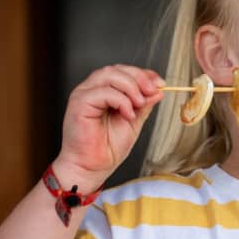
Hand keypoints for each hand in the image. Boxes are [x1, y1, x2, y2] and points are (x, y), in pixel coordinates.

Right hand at [55, 65, 164, 187]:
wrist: (92, 168)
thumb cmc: (107, 149)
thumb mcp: (133, 122)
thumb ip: (144, 105)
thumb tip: (158, 90)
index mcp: (104, 92)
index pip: (123, 72)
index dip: (142, 74)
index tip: (159, 83)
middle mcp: (92, 90)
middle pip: (116, 69)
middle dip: (138, 78)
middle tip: (152, 90)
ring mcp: (83, 95)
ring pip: (109, 75)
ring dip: (130, 87)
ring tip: (139, 104)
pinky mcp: (79, 103)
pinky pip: (103, 92)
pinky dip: (121, 100)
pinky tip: (128, 114)